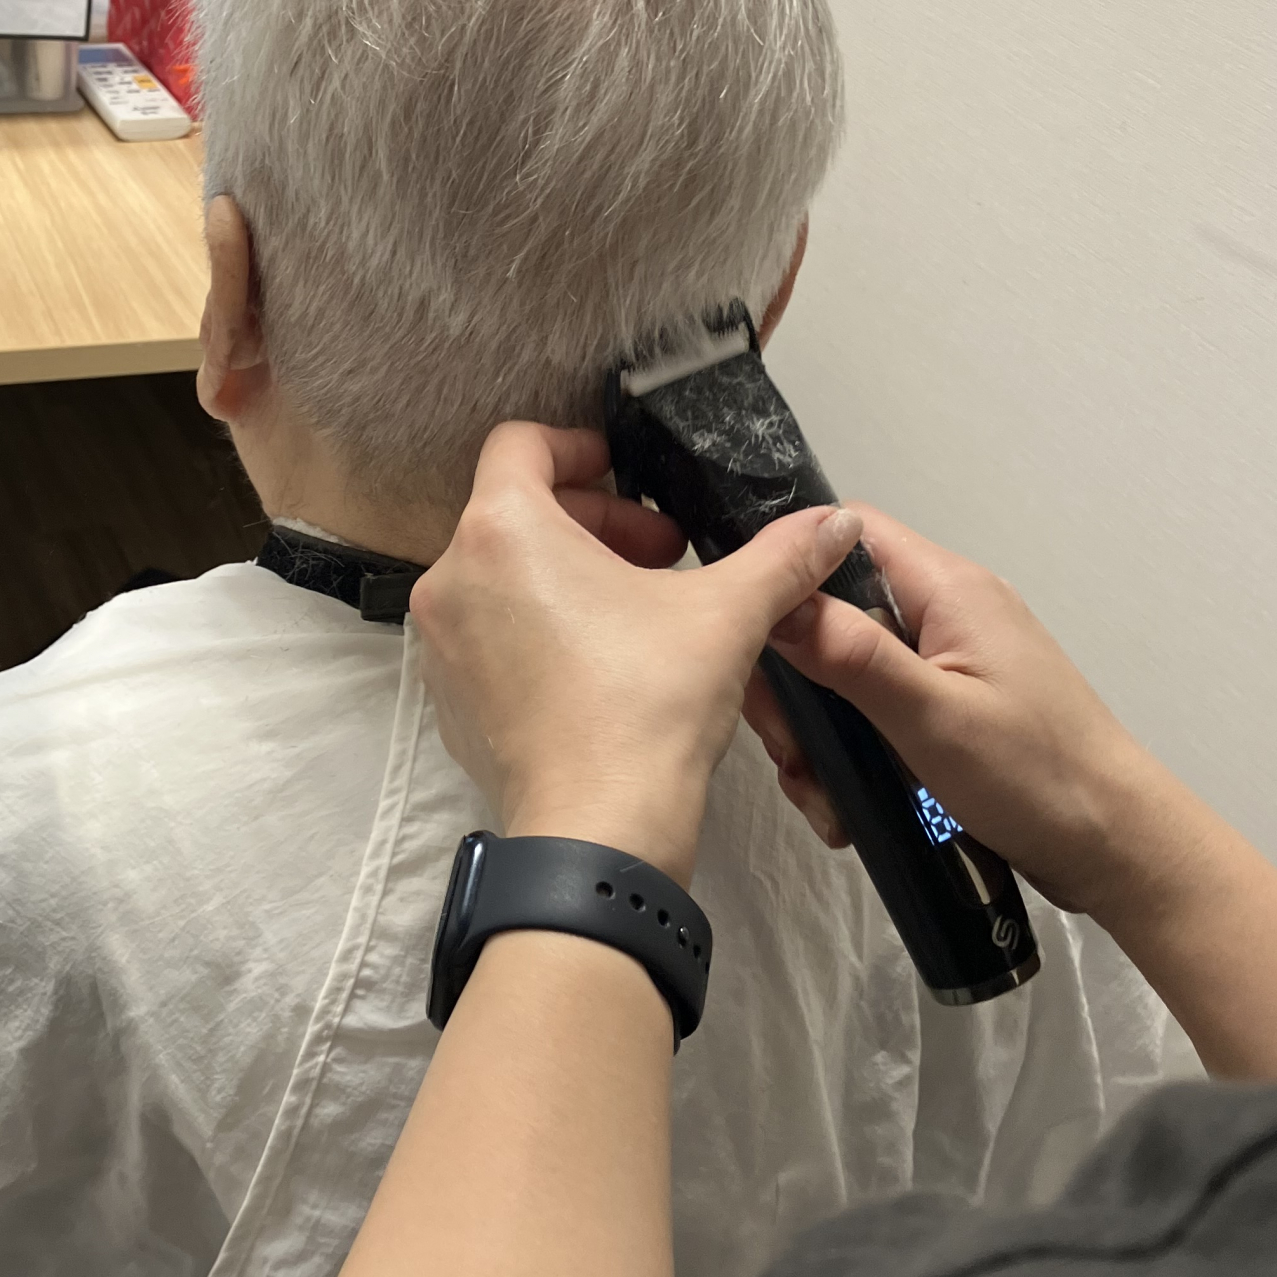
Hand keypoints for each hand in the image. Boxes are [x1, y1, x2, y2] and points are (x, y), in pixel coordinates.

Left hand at [408, 423, 862, 885]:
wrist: (598, 831)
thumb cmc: (643, 712)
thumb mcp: (727, 613)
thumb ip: (780, 556)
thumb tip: (832, 524)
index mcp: (502, 531)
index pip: (521, 445)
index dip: (582, 450)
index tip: (629, 477)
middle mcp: (455, 580)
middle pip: (517, 512)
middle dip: (596, 523)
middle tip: (660, 554)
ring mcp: (444, 646)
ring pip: (504, 577)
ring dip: (570, 577)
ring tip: (641, 611)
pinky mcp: (452, 702)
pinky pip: (492, 638)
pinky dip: (539, 632)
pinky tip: (605, 666)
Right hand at [758, 504, 1156, 910]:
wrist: (1117, 848)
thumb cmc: (1036, 777)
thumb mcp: (931, 717)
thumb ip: (851, 653)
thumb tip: (776, 600)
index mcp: (949, 589)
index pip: (846, 532)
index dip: (789, 567)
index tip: (750, 634)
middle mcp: (949, 610)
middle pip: (837, 607)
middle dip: (795, 674)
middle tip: (785, 744)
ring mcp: (952, 660)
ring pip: (849, 667)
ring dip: (821, 727)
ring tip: (817, 790)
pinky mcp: (953, 707)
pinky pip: (878, 707)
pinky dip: (853, 749)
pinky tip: (846, 801)